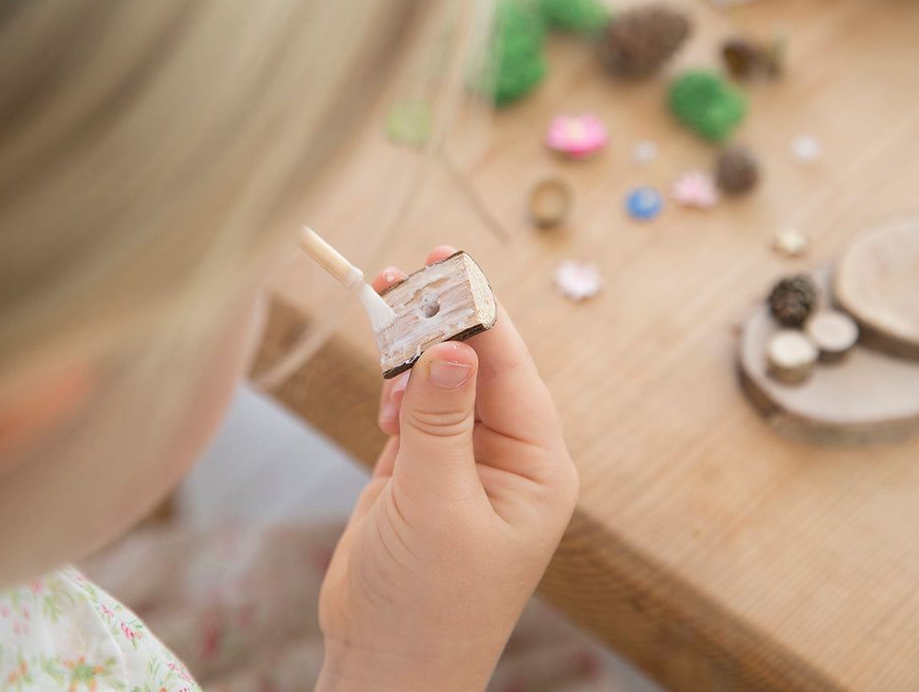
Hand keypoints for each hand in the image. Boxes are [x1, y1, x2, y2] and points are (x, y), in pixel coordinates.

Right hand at [316, 246, 578, 691]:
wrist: (385, 663)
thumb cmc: (428, 602)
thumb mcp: (436, 505)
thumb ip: (441, 421)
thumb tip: (453, 343)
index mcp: (537, 466)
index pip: (510, 369)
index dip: (478, 313)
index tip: (444, 265)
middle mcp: (507, 456)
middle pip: (476, 364)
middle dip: (440, 320)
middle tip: (400, 276)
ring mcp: (462, 460)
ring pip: (440, 379)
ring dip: (411, 349)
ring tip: (382, 310)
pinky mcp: (421, 468)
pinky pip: (413, 406)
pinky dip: (396, 389)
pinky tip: (386, 401)